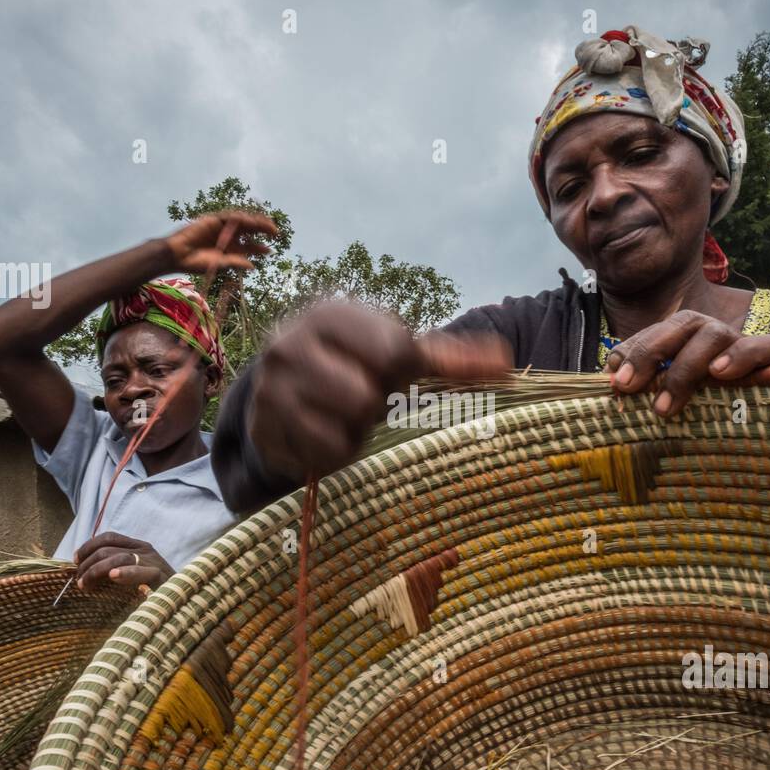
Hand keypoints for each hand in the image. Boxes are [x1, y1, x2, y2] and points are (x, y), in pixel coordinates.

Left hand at [73, 532, 173, 590]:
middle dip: (88, 564)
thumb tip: (85, 571)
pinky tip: (114, 576)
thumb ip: (116, 568)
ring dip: (97, 570)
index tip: (75, 561)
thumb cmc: (155, 589)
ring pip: (119, 558)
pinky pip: (143, 572)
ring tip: (85, 584)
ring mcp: (153, 562)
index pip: (109, 537)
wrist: (184, 599)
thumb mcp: (133, 573)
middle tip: (79, 581)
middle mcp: (145, 550)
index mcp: (138, 546)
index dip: (88, 546)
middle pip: (108, 549)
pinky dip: (127, 573)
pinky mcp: (161, 576)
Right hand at [162, 210, 278, 274]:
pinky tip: (249, 221)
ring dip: (255, 222)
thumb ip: (235, 262)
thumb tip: (252, 266)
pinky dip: (239, 217)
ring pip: (242, 221)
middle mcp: (228, 236)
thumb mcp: (219, 264)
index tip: (271, 250)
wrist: (177, 255)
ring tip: (267, 225)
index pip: (250, 246)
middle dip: (263, 230)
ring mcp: (221, 227)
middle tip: (275, 233)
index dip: (260, 247)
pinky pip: (229, 216)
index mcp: (231, 248)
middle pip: (249, 230)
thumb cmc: (195, 263)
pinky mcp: (213, 220)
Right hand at [248, 304, 511, 481]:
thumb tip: (507, 361)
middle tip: (363, 399)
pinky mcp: (262, 429)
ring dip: (354, 433)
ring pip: (342, 429)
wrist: (284, 392)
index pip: (393, 350)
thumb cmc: (356, 366)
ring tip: (343, 417)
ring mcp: (269, 388)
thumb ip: (454, 360)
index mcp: (329, 313)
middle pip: (365, 396)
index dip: (402, 371)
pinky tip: (324, 435)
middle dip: (374, 405)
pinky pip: (320, 456)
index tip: (390, 370)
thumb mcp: (400, 356)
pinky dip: (333, 454)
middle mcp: (289, 343)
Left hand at [604, 309, 769, 414]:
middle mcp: (715, 335)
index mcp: (689, 339)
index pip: (658, 333)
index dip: (635, 351)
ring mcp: (745, 343)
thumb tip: (612, 375)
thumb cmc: (715, 411)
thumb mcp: (677, 399)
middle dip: (650, 352)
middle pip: (684, 324)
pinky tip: (720, 373)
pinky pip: (766, 346)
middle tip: (628, 387)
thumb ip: (646, 384)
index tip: (615, 381)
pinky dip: (742, 356)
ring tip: (666, 405)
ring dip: (686, 366)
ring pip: (716, 334)